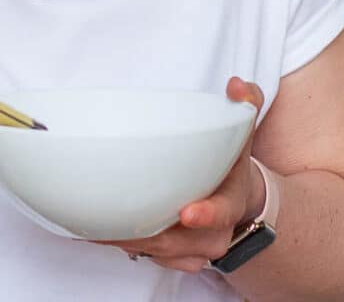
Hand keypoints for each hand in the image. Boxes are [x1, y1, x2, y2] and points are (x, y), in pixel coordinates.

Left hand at [95, 77, 264, 272]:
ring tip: (98, 223)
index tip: (187, 211)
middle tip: (114, 217)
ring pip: (158, 251)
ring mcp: (193, 249)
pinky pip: (149, 257)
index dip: (205, 214)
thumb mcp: (243, 134)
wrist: (237, 199)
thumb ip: (245, 105)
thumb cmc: (232, 165)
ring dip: (129, 240)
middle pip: (178, 239)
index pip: (221, 212)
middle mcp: (213, 234)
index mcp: (230, 203)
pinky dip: (126, 244)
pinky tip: (101, 229)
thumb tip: (236, 86)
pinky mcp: (174, 256)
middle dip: (148, 232)